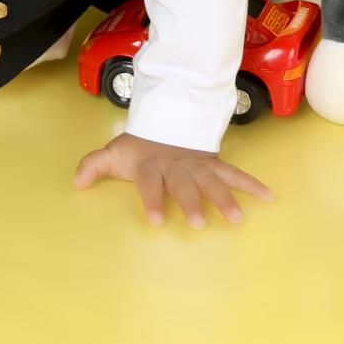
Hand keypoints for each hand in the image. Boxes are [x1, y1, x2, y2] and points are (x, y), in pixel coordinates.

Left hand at [72, 132, 274, 228]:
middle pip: (184, 184)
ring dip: (224, 198)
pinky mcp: (214, 163)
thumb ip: (94, 165)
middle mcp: (176, 166)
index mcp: (151, 166)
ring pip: (212, 180)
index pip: (149, 183)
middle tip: (199, 224)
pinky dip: (252, 184)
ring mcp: (198, 164)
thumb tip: (75, 183)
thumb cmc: (139, 147)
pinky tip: (268, 197)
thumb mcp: (114, 153)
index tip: (155, 220)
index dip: (151, 200)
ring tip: (236, 219)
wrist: (165, 119)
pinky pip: (234, 173)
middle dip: (192, 203)